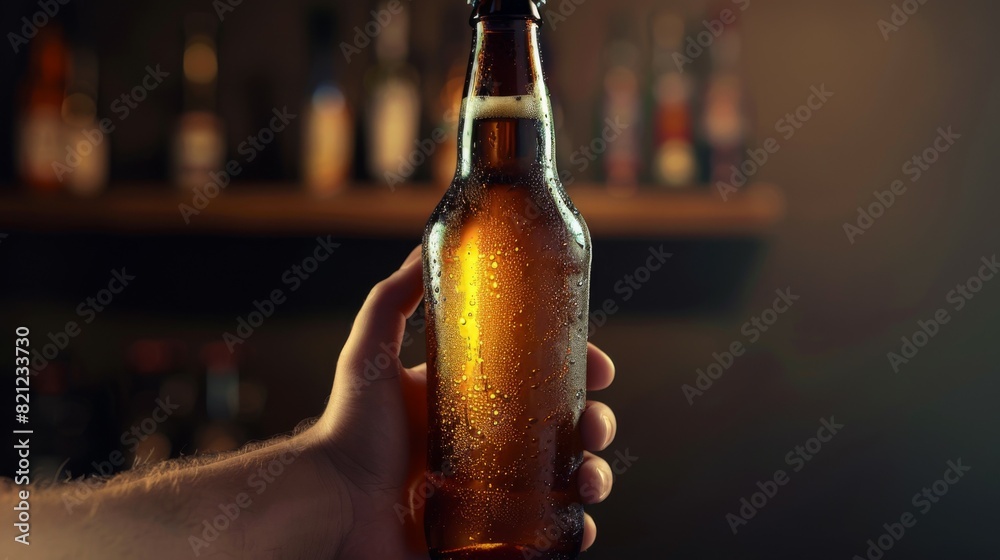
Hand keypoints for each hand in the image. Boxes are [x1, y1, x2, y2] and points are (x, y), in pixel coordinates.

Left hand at [306, 246, 617, 558]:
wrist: (333, 503)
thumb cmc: (347, 429)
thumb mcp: (370, 354)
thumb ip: (391, 300)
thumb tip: (421, 249)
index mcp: (468, 401)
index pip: (536, 378)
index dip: (575, 371)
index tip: (600, 368)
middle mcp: (484, 444)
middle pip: (560, 430)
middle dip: (593, 425)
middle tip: (595, 426)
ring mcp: (489, 492)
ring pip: (562, 482)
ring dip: (593, 477)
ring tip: (591, 480)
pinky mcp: (486, 533)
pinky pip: (543, 532)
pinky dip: (573, 530)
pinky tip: (580, 524)